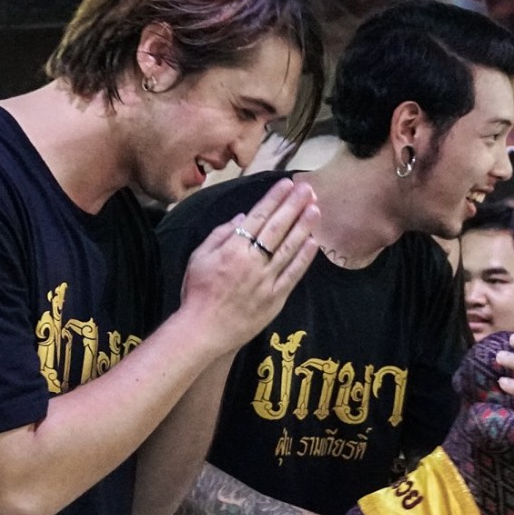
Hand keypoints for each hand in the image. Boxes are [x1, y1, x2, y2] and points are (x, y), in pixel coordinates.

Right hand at [177, 178, 319, 349]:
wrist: (204, 330)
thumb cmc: (198, 293)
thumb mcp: (198, 258)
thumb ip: (219, 235)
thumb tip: (241, 218)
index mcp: (232, 249)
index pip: (258, 217)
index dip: (274, 199)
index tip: (287, 184)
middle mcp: (252, 261)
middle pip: (278, 228)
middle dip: (294, 205)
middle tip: (309, 188)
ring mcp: (266, 280)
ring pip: (289, 248)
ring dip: (304, 227)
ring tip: (316, 208)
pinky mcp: (275, 298)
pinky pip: (293, 275)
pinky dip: (304, 258)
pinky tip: (313, 243)